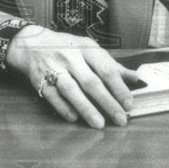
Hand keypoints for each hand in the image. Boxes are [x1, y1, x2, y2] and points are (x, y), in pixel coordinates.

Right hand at [6, 25, 140, 128]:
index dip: (119, 88)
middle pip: (91, 82)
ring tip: (99, 124)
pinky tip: (75, 118)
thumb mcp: (90, 50)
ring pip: (71, 90)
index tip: (129, 104)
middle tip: (121, 119)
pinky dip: (64, 108)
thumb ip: (112, 65)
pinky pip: (53, 96)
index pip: (106, 69)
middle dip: (107, 102)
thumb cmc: (67, 48)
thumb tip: (137, 79)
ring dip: (86, 108)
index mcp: (86, 48)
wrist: (31, 44)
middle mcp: (70, 57)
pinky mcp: (40, 80)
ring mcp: (54, 68)